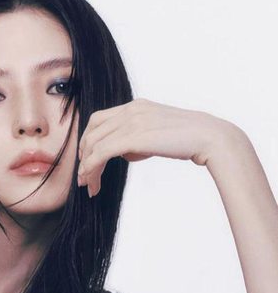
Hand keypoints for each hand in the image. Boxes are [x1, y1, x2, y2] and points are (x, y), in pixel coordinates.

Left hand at [77, 98, 236, 196]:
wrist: (209, 137)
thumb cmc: (187, 140)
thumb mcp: (157, 133)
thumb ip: (138, 139)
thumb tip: (124, 152)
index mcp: (135, 106)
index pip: (99, 120)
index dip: (88, 141)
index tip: (87, 161)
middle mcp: (130, 110)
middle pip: (92, 132)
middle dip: (83, 156)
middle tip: (84, 178)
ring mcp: (131, 122)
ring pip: (94, 144)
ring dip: (87, 167)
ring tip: (89, 186)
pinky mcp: (134, 137)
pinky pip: (101, 153)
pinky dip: (92, 168)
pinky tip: (92, 181)